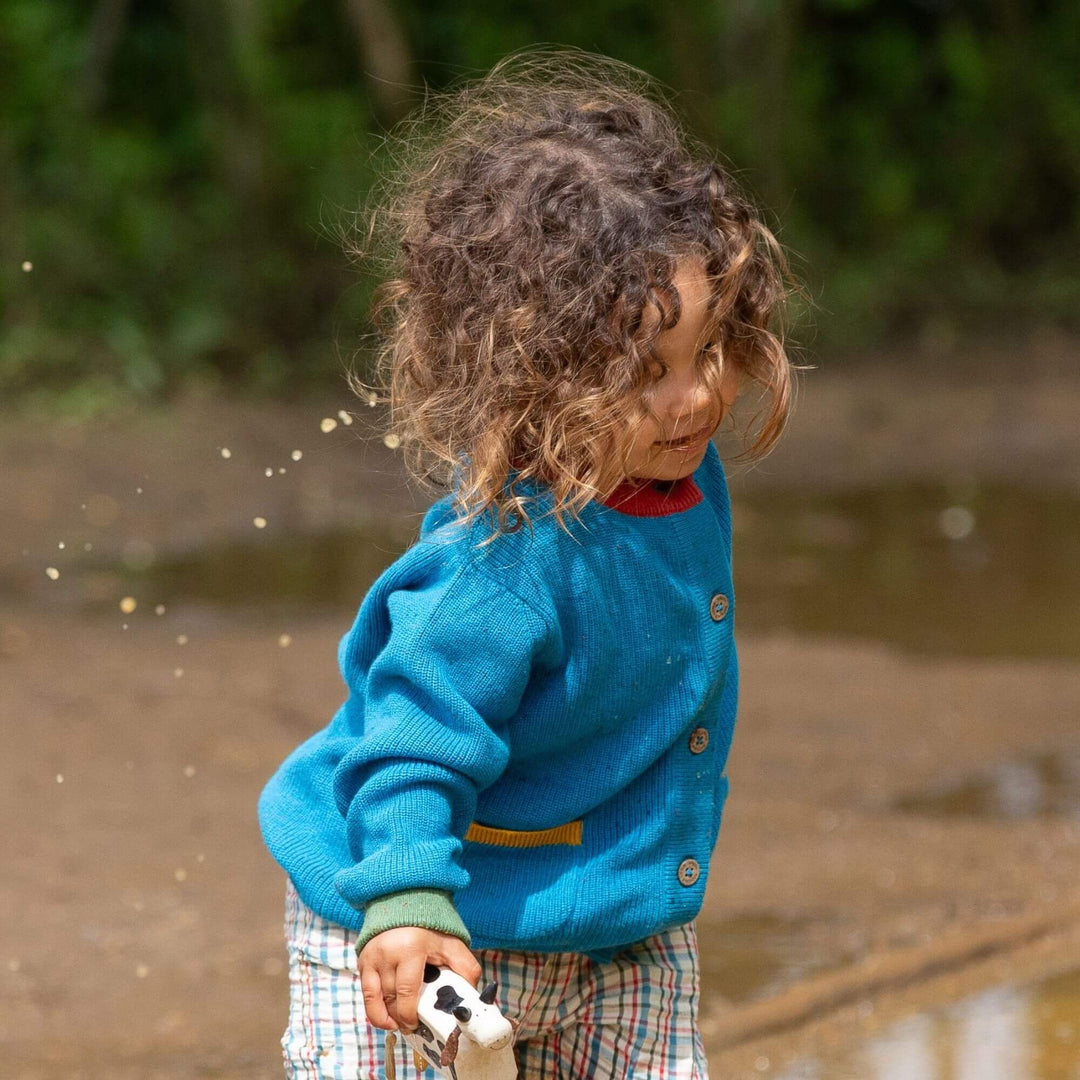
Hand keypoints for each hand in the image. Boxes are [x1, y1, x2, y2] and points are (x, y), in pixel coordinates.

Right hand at [357, 926, 482, 1031]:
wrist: (406, 906)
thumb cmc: (430, 929)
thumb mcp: (452, 944)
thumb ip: (466, 968)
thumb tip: (470, 996)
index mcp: (410, 948)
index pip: (406, 991)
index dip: (410, 1014)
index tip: (416, 1026)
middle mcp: (387, 953)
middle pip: (391, 997)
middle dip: (401, 1018)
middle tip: (413, 1029)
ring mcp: (372, 957)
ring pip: (376, 999)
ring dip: (387, 1017)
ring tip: (400, 1025)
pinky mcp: (363, 962)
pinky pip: (366, 994)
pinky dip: (374, 1010)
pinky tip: (385, 1018)